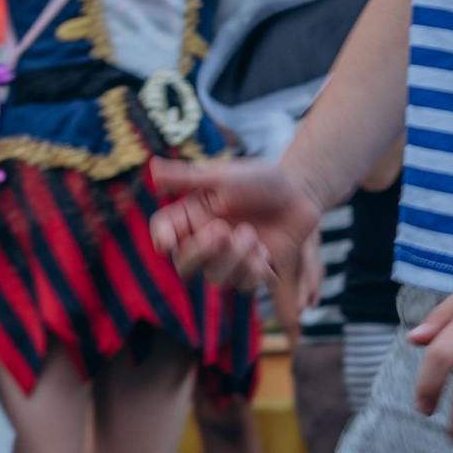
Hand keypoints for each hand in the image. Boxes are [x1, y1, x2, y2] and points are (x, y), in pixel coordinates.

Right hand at [149, 154, 320, 294]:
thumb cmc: (259, 180)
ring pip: (216, 278)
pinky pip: (244, 284)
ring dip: (234, 258)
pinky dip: (253, 269)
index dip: (162, 239)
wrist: (299, 192)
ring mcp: (229, 260)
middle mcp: (207, 242)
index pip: (165, 233)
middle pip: (184, 265)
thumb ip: (188, 177)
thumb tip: (152, 167)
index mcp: (193, 217)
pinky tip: (264, 251)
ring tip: (252, 234)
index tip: (166, 242)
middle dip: (200, 252)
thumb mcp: (224, 176)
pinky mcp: (253, 272)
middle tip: (222, 232)